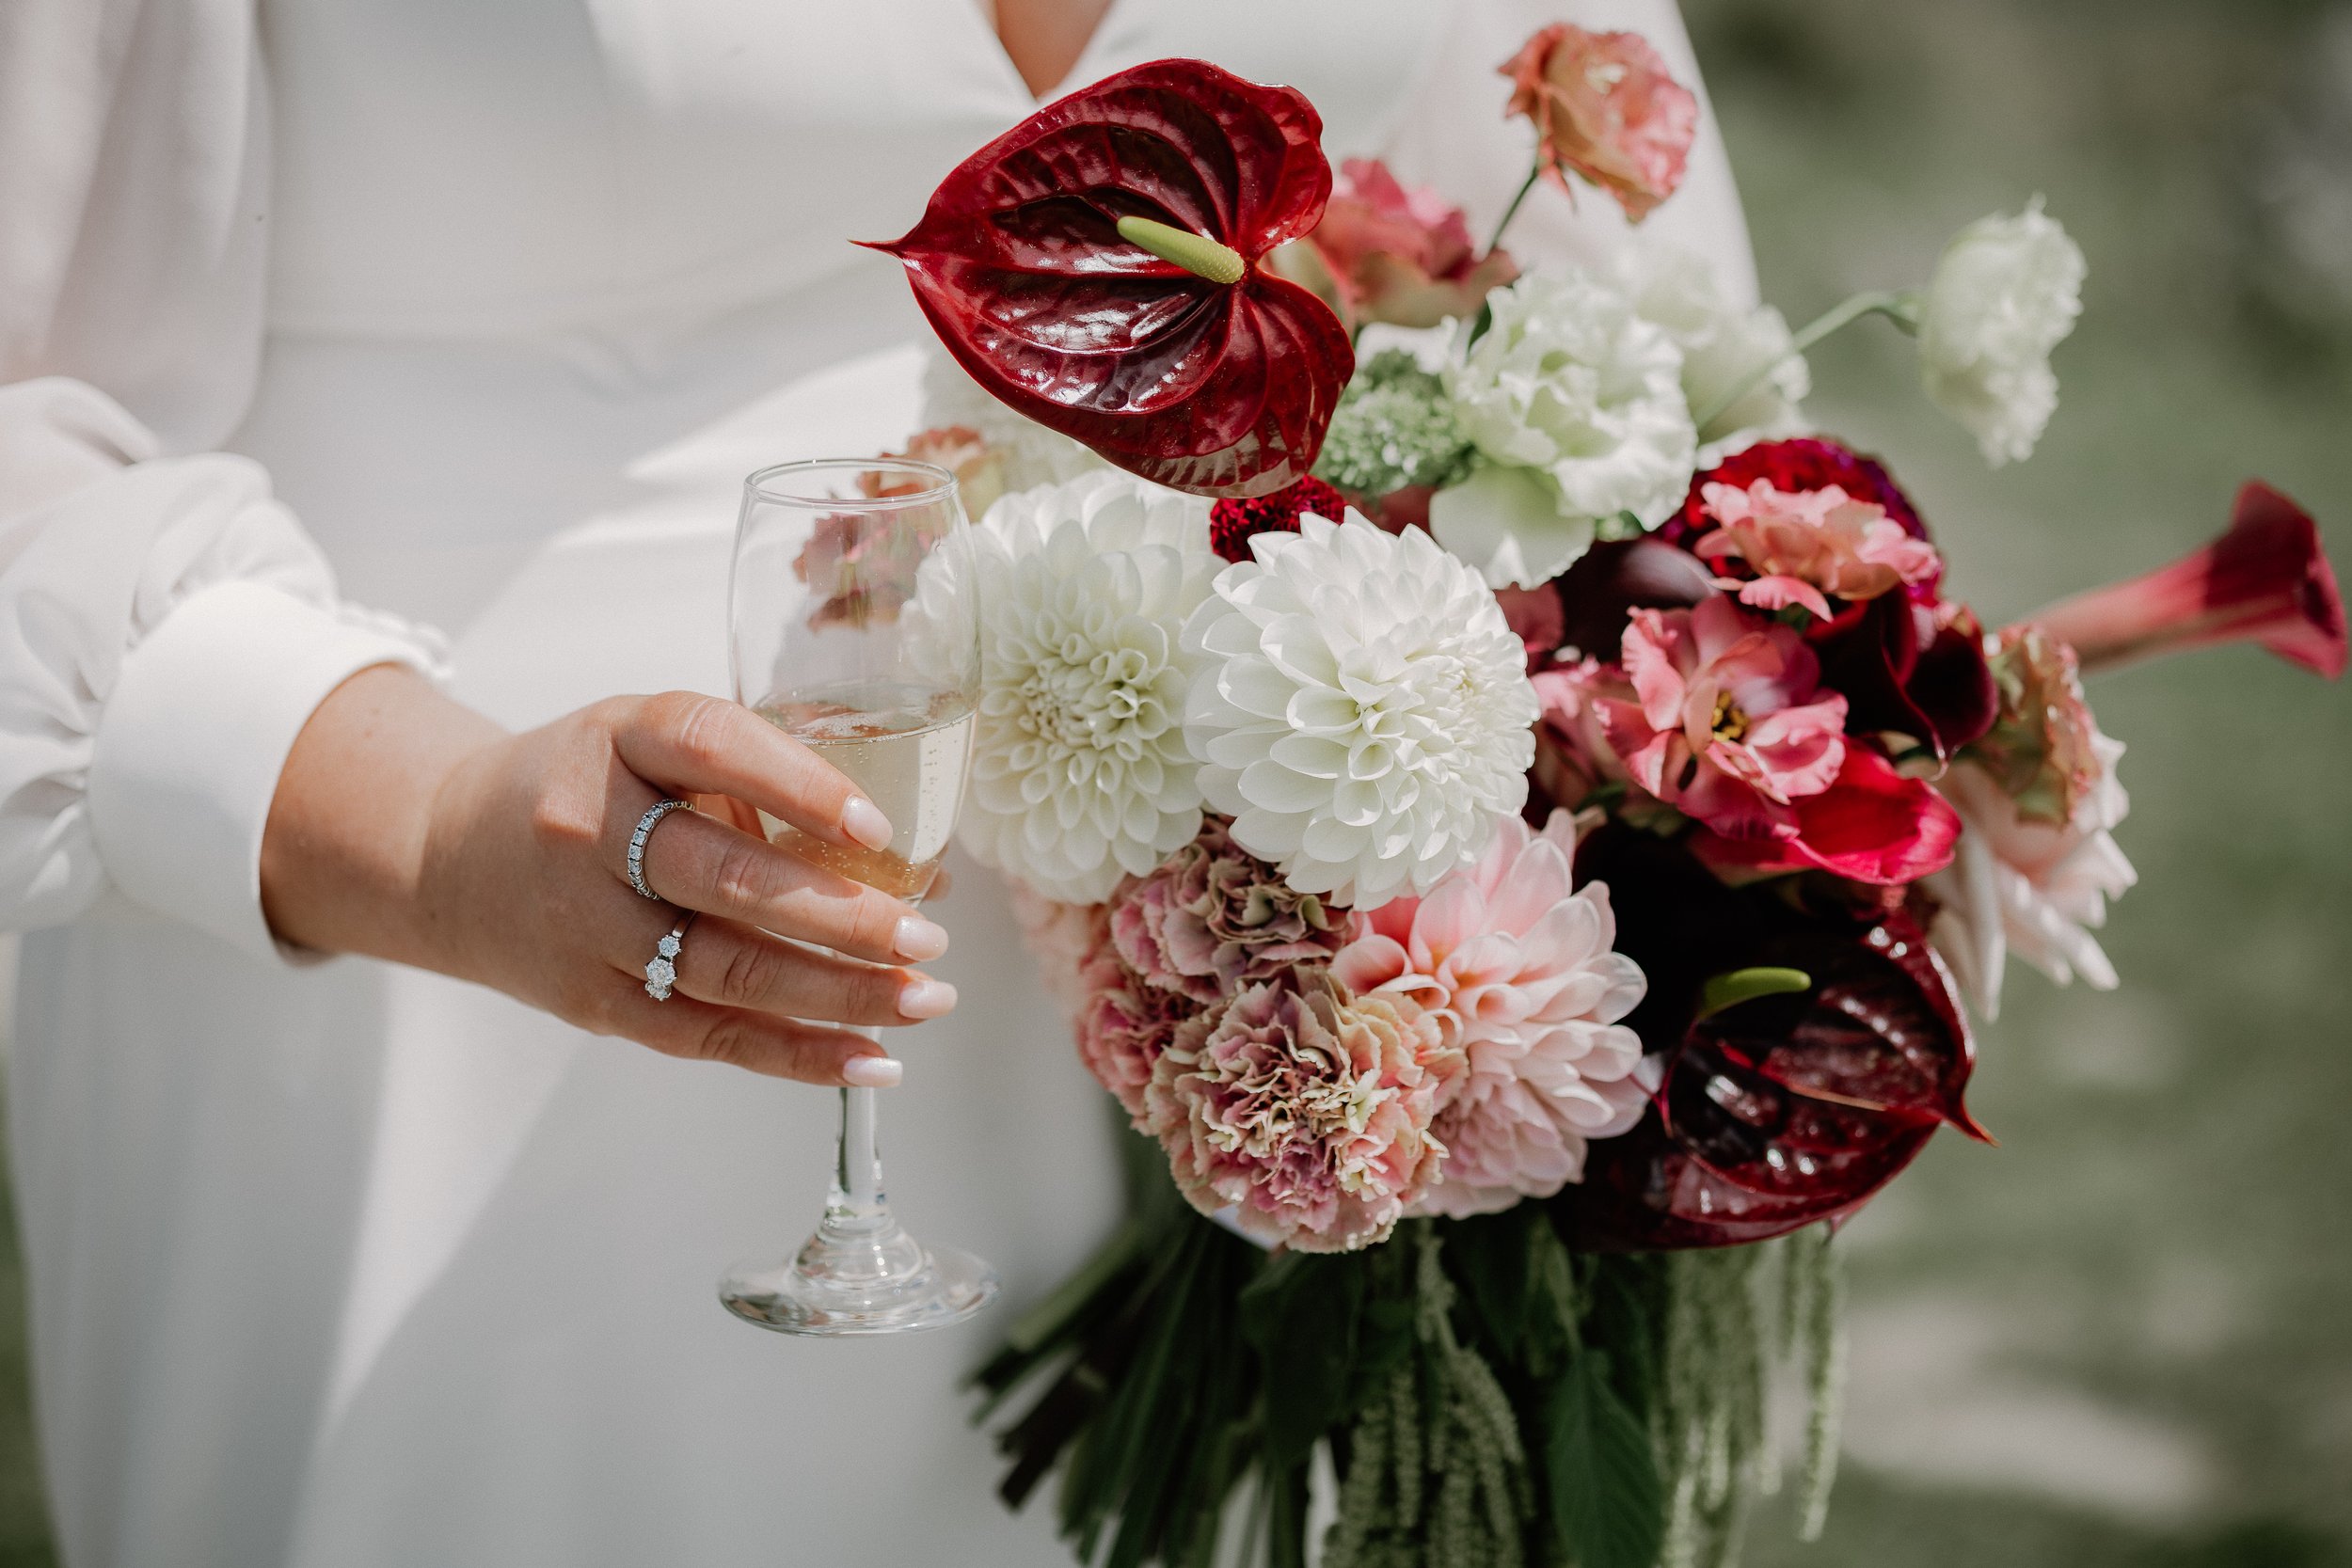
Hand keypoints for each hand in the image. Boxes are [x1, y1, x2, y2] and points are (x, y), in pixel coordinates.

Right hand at [262, 668, 954, 1084]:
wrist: (445, 856)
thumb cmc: (591, 791)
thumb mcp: (650, 747)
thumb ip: (762, 786)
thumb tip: (917, 864)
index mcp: (617, 739)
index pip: (711, 746)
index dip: (800, 785)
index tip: (880, 827)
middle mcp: (591, 830)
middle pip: (725, 878)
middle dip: (841, 915)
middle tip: (927, 937)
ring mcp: (585, 924)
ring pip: (725, 968)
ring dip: (838, 991)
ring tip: (924, 997)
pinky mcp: (590, 1002)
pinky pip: (705, 1035)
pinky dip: (796, 1054)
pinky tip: (872, 1060)